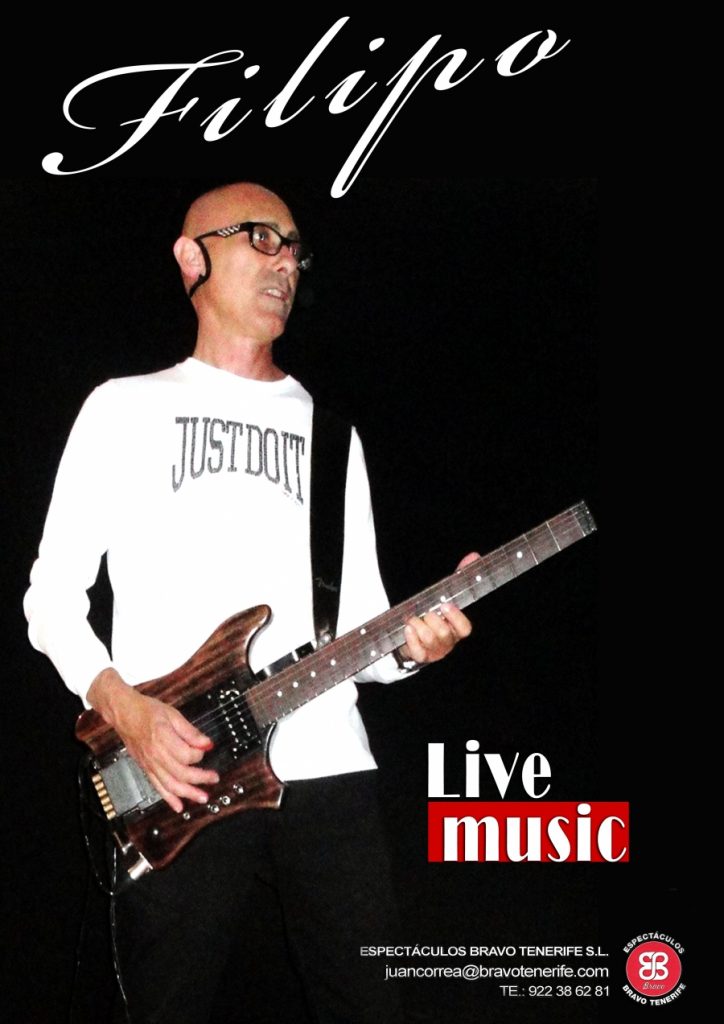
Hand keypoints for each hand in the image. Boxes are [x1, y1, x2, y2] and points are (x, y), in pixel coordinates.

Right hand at [87, 668, 218, 812]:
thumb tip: (206, 743)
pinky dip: (169, 799)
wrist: (124, 714)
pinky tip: (179, 806)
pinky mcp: (146, 769)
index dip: (200, 754)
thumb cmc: (146, 711)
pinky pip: (158, 788)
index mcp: (162, 738)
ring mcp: (149, 764)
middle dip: (200, 778)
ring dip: (188, 794)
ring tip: (202, 798)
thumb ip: (190, 731)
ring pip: (170, 785)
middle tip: (213, 778)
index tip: (206, 748)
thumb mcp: (172, 714)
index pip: (186, 755)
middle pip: (181, 773)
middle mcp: (155, 755)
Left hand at [398, 552, 478, 664]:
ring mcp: (435, 651)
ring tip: (412, 619)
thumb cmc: (432, 614)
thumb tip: (474, 555)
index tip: (445, 605)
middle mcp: (448, 642)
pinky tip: (407, 628)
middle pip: (445, 634)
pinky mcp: (421, 657)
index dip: (456, 618)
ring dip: (418, 625)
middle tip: (425, 612)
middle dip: (432, 620)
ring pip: (430, 639)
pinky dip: (411, 637)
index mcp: (456, 629)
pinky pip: (418, 651)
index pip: (465, 629)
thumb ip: (458, 577)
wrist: (413, 636)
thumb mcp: (444, 596)